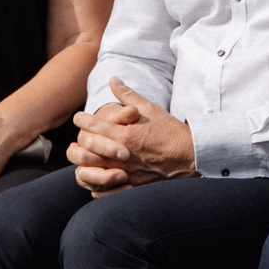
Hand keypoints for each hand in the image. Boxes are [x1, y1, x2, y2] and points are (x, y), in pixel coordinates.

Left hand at [69, 79, 196, 191]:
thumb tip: (113, 79)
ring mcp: (126, 172)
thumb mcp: (150, 109)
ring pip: (92, 170)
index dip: (82, 120)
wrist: (190, 155)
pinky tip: (95, 174)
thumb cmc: (170, 131)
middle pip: (87, 149)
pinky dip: (96, 182)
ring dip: (84, 162)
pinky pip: (104, 188)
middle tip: (78, 136)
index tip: (79, 117)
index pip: (94, 126)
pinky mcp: (131, 185)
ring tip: (84, 154)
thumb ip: (128, 96)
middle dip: (79, 140)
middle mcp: (122, 155)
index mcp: (126, 134)